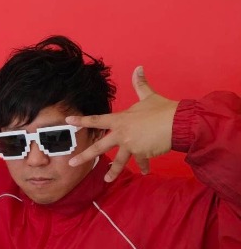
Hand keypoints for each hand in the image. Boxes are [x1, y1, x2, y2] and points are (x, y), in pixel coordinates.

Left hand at [66, 66, 177, 181]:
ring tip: (107, 180)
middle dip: (84, 156)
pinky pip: (141, 161)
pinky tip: (145, 172)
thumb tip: (138, 68)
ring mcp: (130, 145)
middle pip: (99, 147)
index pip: (97, 120)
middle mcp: (122, 133)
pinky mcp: (141, 153)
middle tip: (71, 163)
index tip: (68, 122)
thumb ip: (140, 85)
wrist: (178, 123)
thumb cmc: (163, 109)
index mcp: (120, 119)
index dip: (82, 120)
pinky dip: (144, 166)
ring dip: (113, 172)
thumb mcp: (149, 96)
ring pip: (118, 161)